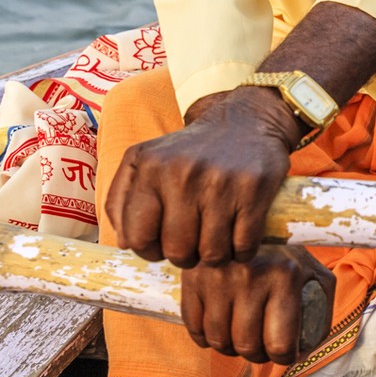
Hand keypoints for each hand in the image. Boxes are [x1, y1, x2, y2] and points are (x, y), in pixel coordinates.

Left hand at [107, 87, 300, 266]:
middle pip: (177, 251)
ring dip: (215, 256)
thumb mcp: (147, 159)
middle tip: (193, 242)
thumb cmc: (191, 151)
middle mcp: (182, 173)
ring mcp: (219, 182)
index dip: (149, 251)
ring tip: (216, 239)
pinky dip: (242, 251)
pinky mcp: (253, 189)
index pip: (137, 237)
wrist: (246, 120)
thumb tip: (124, 243)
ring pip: (212, 254)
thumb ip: (122, 198)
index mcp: (149, 166)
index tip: (161, 245)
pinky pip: (244, 246)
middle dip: (185, 256)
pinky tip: (239, 236)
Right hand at [180, 245, 334, 364]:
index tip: (284, 352)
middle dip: (258, 354)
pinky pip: (195, 328)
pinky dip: (206, 337)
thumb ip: (322, 311)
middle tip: (263, 345)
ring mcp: (217, 277)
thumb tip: (306, 350)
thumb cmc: (288, 254)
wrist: (251, 218)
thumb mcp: (317, 275)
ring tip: (242, 335)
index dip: (283, 357)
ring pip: (219, 341)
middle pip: (246, 347)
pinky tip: (220, 327)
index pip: (279, 345)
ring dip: (231, 347)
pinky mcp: (192, 277)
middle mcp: (250, 276)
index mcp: (284, 277)